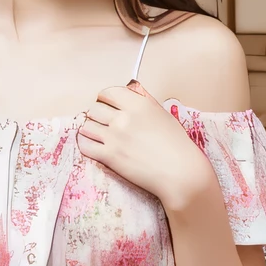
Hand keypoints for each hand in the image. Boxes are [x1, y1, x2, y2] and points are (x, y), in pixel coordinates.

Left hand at [76, 82, 214, 214]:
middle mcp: (124, 118)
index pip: (108, 93)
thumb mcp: (163, 115)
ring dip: (90, 130)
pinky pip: (85, 144)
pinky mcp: (110, 156)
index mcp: (139, 105)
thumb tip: (130, 94)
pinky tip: (93, 146)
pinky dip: (86, 144)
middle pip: (94, 109)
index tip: (106, 105)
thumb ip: (144, 103)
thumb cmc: (177, 146)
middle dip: (97, 115)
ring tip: (97, 136)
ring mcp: (115, 137)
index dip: (104, 99)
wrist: (180, 173)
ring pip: (87, 125)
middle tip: (103, 124)